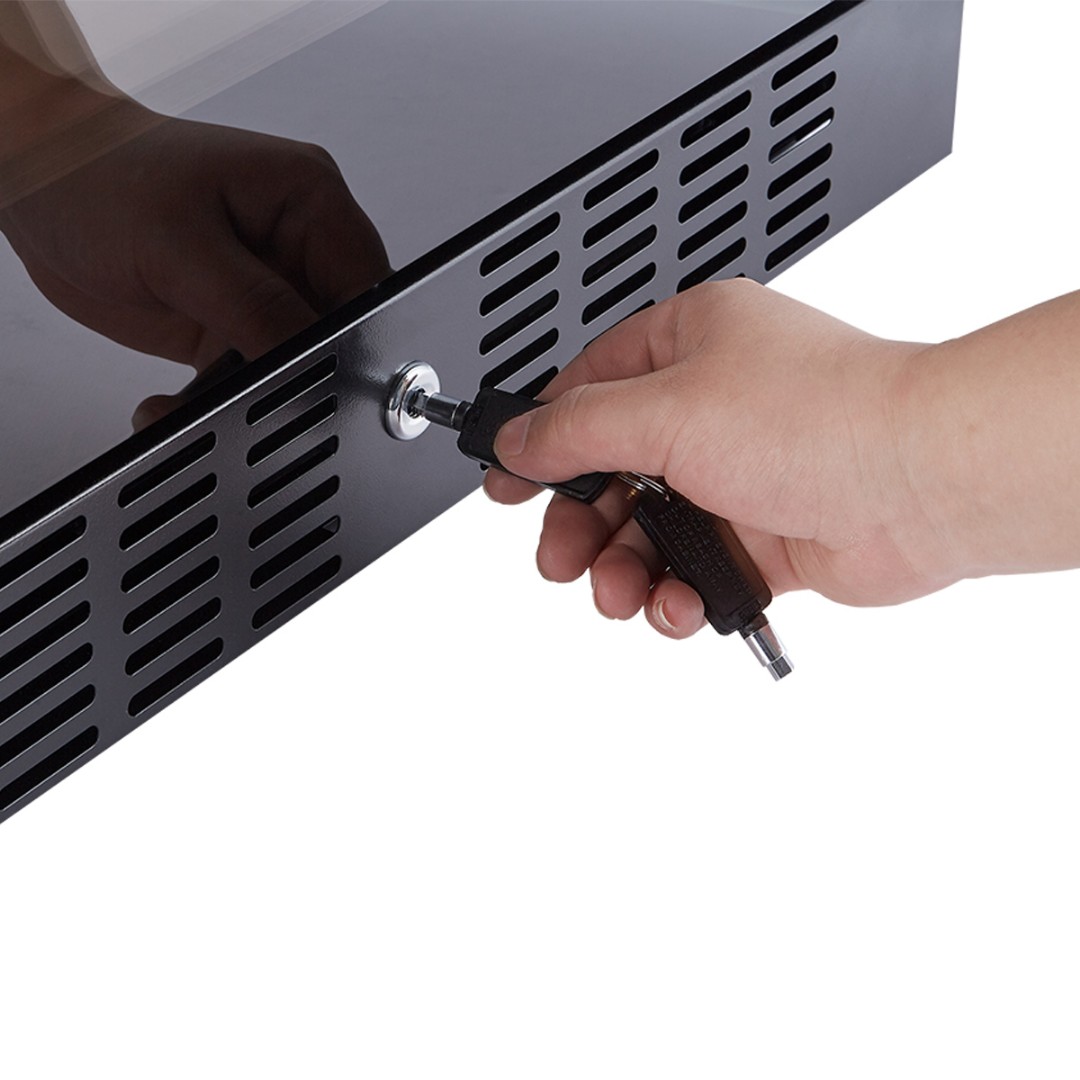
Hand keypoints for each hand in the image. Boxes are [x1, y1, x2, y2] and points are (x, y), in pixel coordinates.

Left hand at [0, 92, 389, 374]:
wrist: (33, 180)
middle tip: (249, 387)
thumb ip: (255, 307)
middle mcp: (296, 245)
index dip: (354, 339)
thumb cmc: (96, 174)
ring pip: (293, 364)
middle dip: (296, 371)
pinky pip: (248, 378)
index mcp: (308, 200)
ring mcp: (265, 287)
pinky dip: (216, 400)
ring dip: (252, 392)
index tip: (318, 376)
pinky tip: (179, 399)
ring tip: (199, 396)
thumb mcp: (181, 244)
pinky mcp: (231, 322)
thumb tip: (310, 360)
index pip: (367, 286)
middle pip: (336, 332)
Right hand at [484, 280, 954, 637]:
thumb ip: (577, 431)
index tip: (505, 480)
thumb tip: (517, 440)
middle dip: (582, 524)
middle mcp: (714, 405)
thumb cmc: (823, 418)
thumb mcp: (666, 411)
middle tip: (561, 559)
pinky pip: (696, 570)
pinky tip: (678, 604)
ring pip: (651, 530)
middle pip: (612, 471)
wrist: (922, 482)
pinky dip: (678, 593)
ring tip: (620, 593)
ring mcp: (740, 473)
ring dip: (625, 569)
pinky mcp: (765, 535)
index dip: (541, 438)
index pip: (588, 388)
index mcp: (690, 345)